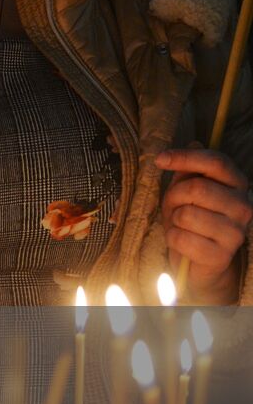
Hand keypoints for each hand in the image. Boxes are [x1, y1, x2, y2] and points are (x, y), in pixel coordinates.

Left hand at [157, 146, 251, 299]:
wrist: (199, 260)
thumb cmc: (191, 218)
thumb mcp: (185, 190)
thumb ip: (189, 171)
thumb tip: (194, 143)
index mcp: (237, 184)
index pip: (216, 162)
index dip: (185, 157)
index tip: (160, 159)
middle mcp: (244, 207)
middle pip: (196, 188)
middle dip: (174, 195)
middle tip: (173, 205)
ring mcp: (236, 233)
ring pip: (186, 214)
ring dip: (173, 219)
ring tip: (181, 225)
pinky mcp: (221, 256)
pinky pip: (181, 238)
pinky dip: (173, 238)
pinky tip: (183, 242)